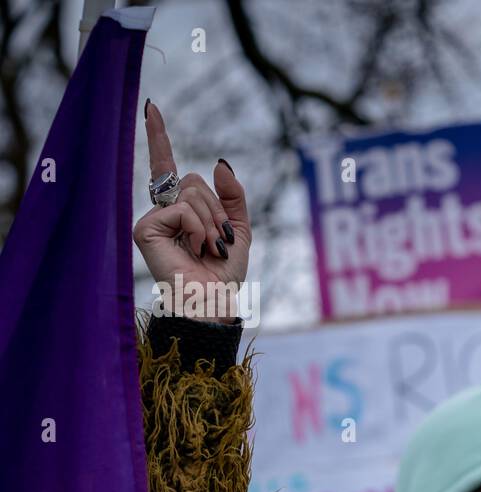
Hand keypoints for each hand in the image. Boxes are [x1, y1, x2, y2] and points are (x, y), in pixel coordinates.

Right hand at [131, 101, 250, 322]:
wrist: (214, 299)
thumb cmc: (224, 271)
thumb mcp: (239, 229)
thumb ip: (233, 196)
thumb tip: (220, 162)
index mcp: (183, 208)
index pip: (169, 166)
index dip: (158, 136)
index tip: (151, 107)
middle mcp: (163, 210)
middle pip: (196, 181)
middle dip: (218, 210)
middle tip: (219, 241)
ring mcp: (152, 218)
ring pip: (192, 193)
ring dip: (212, 222)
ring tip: (209, 248)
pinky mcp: (145, 228)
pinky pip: (182, 209)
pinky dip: (198, 228)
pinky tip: (196, 248)